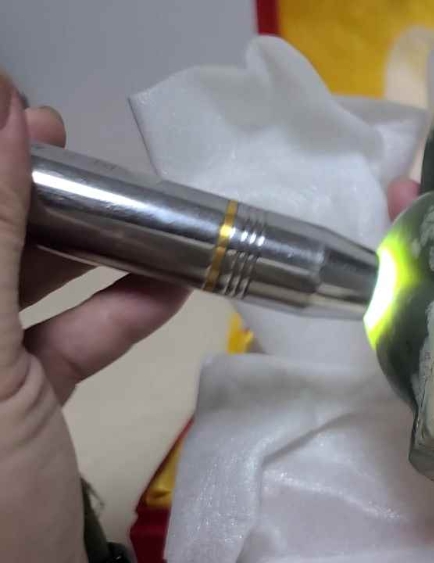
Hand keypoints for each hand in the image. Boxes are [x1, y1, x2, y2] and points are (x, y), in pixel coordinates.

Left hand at [0, 72, 188, 561]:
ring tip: (134, 209)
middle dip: (25, 194)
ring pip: (19, 288)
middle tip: (72, 146)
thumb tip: (7, 123)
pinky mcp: (20, 404)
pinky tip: (166, 287)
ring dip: (85, 252)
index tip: (19, 107)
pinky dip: (116, 314)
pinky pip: (64, 342)